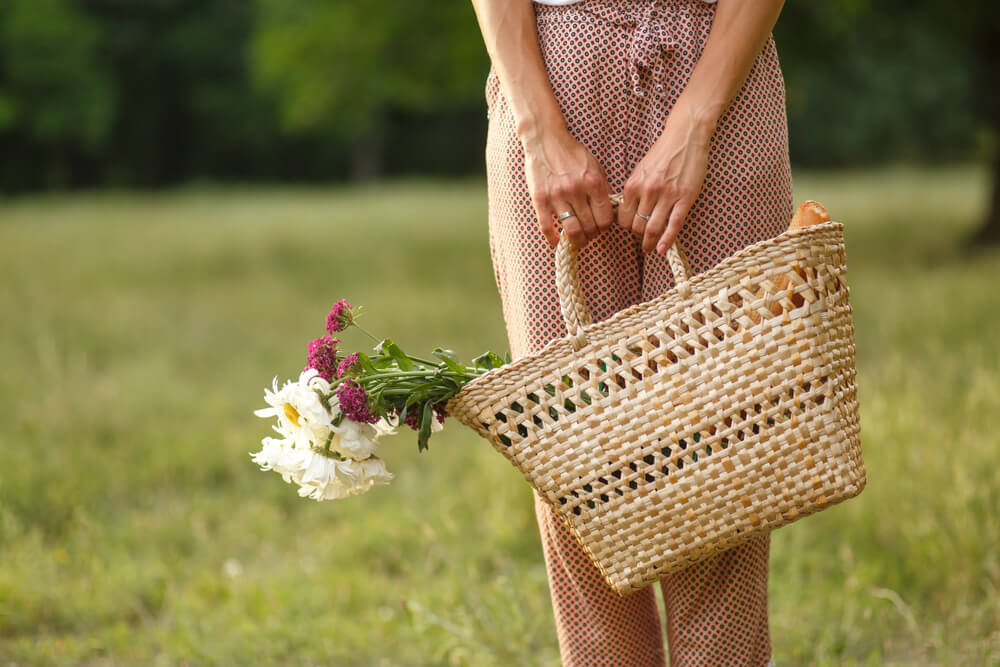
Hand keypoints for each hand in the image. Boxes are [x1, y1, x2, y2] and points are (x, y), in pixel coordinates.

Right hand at [522, 125, 615, 248]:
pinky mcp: (540, 199)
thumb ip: (602, 188)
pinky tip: (556, 241)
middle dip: (592, 235)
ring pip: (572, 230)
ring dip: (577, 240)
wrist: (546, 140)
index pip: (605, 218)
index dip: (604, 228)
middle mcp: (576, 190)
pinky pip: (546, 226)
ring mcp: (557, 196)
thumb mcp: (594, 166)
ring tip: (577, 240)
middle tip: (589, 235)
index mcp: (593, 182)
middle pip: (590, 227)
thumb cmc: (572, 153)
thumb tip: (609, 211)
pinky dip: (552, 238)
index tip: (601, 228)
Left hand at [617, 103, 714, 254]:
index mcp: (633, 184)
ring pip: (652, 228)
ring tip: (649, 248)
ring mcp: (667, 196)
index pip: (623, 217)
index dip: (626, 228)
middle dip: (637, 237)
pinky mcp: (685, 198)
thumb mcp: (640, 170)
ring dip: (649, 243)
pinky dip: (666, 240)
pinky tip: (661, 250)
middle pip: (636, 226)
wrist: (685, 137)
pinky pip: (673, 225)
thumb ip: (633, 191)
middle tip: (641, 240)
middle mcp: (648, 191)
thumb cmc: (662, 153)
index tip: (630, 230)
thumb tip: (626, 212)